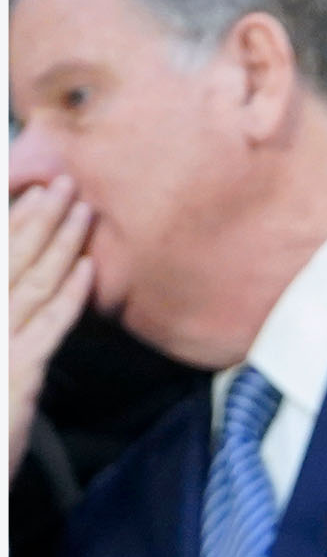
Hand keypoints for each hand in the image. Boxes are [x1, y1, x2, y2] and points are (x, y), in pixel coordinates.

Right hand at [10, 175, 94, 482]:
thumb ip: (10, 322)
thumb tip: (31, 284)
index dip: (9, 220)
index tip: (28, 188)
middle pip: (10, 258)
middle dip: (38, 216)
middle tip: (64, 181)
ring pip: (32, 282)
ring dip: (60, 242)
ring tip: (81, 209)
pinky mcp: (16, 374)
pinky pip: (47, 327)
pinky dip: (69, 295)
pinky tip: (87, 269)